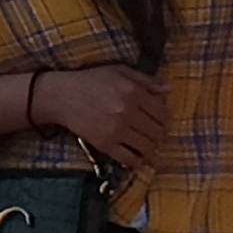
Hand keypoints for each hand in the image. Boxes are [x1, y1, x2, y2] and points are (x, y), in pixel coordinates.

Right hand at [30, 63, 165, 165]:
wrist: (62, 96)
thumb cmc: (92, 80)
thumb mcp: (120, 71)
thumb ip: (146, 80)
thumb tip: (170, 90)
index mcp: (133, 92)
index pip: (162, 113)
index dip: (166, 120)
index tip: (162, 123)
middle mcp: (127, 112)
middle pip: (157, 132)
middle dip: (161, 136)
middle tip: (157, 136)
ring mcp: (116, 130)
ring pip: (146, 147)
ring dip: (151, 149)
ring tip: (148, 147)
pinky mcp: (105, 144)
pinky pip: (129, 158)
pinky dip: (137, 161)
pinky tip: (137, 157)